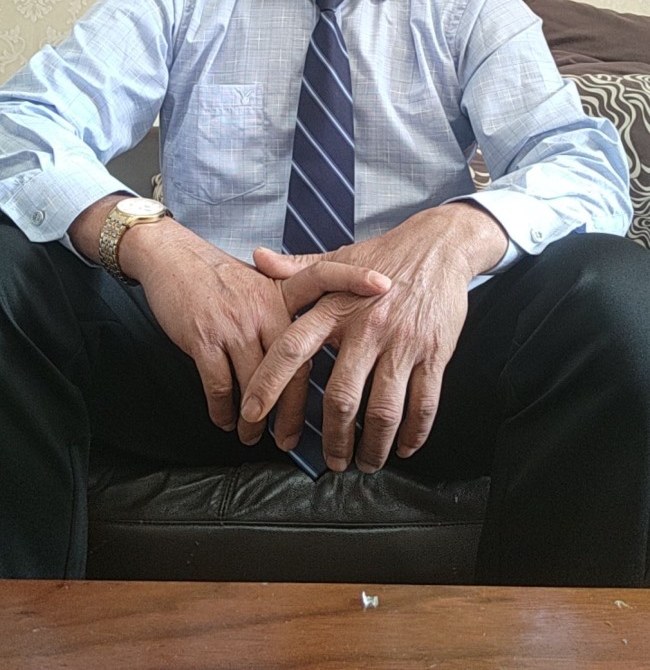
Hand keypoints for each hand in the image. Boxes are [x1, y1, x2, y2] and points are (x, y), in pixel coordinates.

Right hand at [121, 219, 390, 446]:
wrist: (173, 259)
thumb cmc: (221, 276)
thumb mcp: (260, 283)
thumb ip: (290, 307)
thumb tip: (322, 338)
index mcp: (281, 291)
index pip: (325, 276)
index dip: (354, 277)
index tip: (386, 286)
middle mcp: (263, 305)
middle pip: (295, 363)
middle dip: (297, 408)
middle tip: (296, 438)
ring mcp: (235, 323)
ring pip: (258, 382)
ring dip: (259, 418)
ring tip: (258, 436)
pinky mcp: (205, 338)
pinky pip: (220, 386)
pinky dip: (225, 411)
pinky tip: (228, 422)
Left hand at [242, 203, 506, 470]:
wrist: (439, 245)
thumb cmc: (383, 256)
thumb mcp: (338, 259)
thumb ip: (296, 267)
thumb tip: (256, 258)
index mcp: (335, 307)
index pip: (292, 348)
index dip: (270, 384)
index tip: (253, 415)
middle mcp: (367, 327)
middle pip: (341, 397)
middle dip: (333, 439)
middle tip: (331, 462)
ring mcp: (403, 342)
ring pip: (384, 410)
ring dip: (373, 446)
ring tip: (366, 463)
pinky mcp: (435, 352)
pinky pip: (424, 403)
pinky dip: (413, 433)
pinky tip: (404, 447)